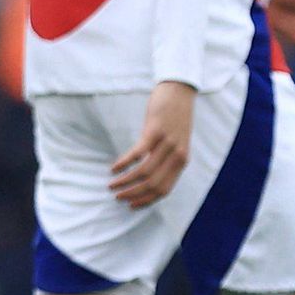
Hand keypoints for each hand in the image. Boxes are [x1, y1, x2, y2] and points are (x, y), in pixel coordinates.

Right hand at [110, 81, 196, 208]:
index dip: (147, 201)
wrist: (181, 89)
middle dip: (133, 194)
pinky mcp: (155, 130)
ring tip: (112, 185)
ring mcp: (167, 144)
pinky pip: (137, 153)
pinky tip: (114, 168)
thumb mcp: (177, 142)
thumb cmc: (176, 116)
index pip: (164, 190)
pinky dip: (124, 163)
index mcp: (181, 162)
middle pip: (153, 184)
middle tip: (118, 197)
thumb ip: (168, 159)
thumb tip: (151, 175)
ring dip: (125, 182)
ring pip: (144, 172)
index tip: (132, 205)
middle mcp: (176, 156)